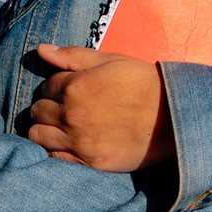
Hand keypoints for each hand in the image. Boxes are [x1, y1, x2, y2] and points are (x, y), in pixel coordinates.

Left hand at [27, 44, 175, 172]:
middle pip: (37, 111)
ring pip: (37, 136)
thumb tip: (40, 49)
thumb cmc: (144, 83)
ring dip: (45, 128)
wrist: (174, 115)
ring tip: (62, 125)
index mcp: (76, 86)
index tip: (70, 90)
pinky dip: (54, 149)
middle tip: (65, 107)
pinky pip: (52, 157)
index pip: (47, 86)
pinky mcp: (88, 161)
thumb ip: (73, 56)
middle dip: (48, 107)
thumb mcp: (112, 61)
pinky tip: (69, 142)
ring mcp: (79, 141)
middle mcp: (72, 115)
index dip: (57, 87)